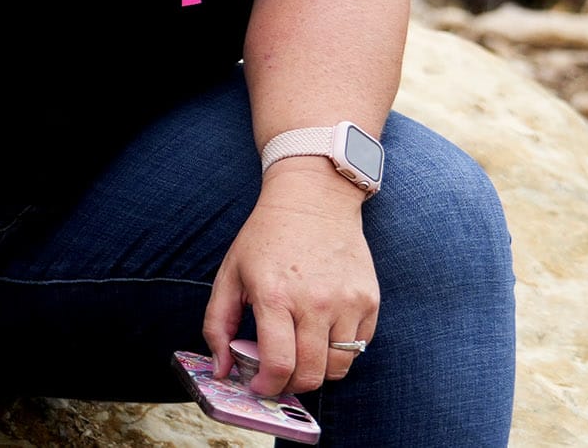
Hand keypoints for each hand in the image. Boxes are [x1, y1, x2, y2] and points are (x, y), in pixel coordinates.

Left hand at [204, 160, 379, 397]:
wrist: (312, 201)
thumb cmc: (266, 238)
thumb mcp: (230, 274)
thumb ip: (217, 324)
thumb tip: (221, 368)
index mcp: (275, 295)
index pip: (279, 363)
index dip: (267, 386)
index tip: (259, 386)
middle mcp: (315, 302)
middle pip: (311, 374)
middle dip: (291, 385)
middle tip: (279, 376)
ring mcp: (347, 302)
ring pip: (338, 367)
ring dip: (317, 371)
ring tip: (300, 352)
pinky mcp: (369, 301)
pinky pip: (358, 347)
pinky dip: (340, 352)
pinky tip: (321, 332)